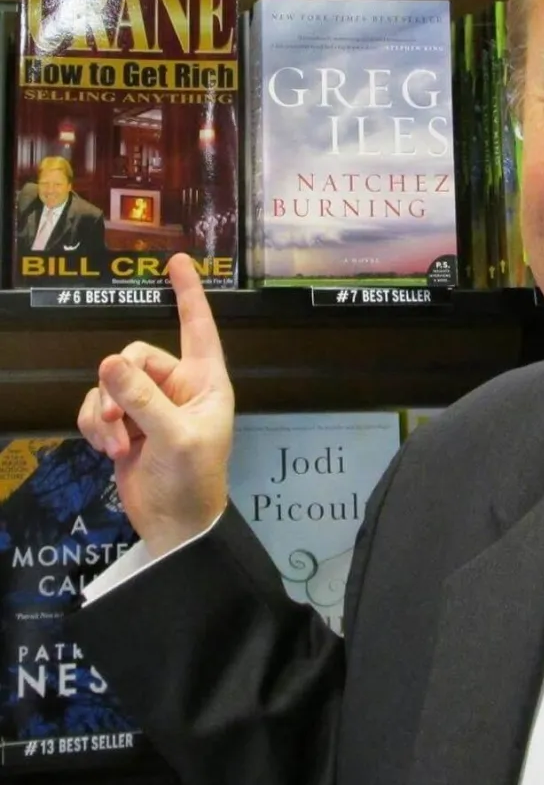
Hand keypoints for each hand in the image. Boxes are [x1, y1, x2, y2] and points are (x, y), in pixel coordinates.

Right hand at [77, 254, 234, 557]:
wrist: (174, 524)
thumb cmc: (192, 479)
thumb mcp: (174, 437)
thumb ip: (142, 399)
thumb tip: (108, 362)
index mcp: (206, 381)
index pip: (199, 327)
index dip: (189, 294)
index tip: (178, 260)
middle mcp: (179, 386)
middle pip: (135, 356)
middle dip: (119, 386)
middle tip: (118, 420)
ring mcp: (150, 405)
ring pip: (110, 383)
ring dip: (104, 412)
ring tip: (117, 446)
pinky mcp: (125, 425)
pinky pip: (98, 407)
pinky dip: (95, 426)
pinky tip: (106, 450)